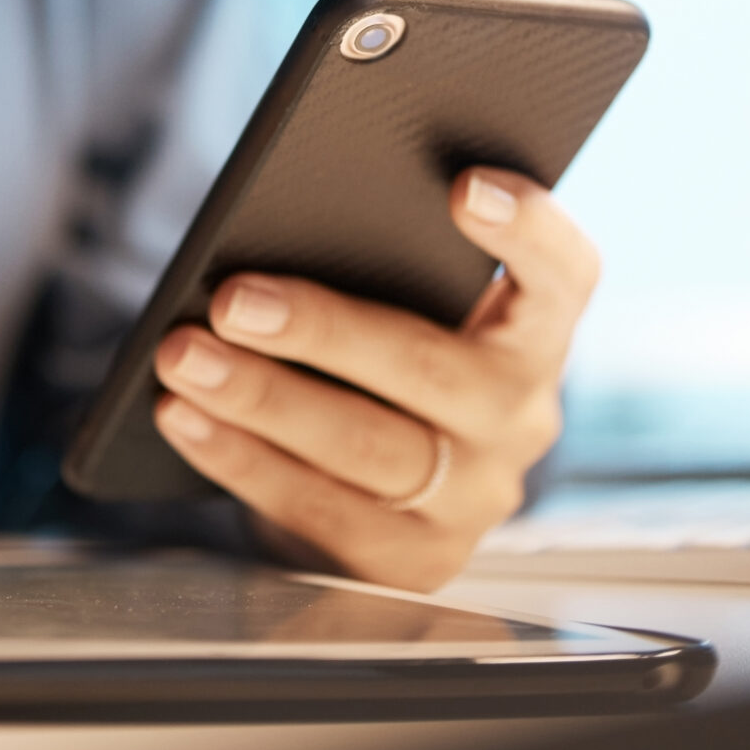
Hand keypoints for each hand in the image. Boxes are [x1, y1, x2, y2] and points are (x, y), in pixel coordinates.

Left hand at [149, 169, 591, 590]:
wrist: (358, 506)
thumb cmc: (366, 374)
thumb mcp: (392, 318)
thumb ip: (372, 278)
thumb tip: (268, 248)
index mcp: (532, 336)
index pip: (565, 274)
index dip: (529, 229)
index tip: (463, 186)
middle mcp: (520, 420)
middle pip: (435, 369)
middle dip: (323, 330)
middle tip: (231, 300)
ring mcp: (474, 500)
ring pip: (369, 447)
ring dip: (263, 399)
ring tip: (184, 358)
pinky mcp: (414, 563)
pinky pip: (322, 512)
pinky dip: (240, 460)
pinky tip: (184, 419)